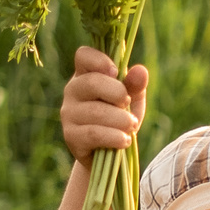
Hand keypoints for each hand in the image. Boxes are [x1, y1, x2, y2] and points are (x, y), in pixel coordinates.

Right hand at [61, 46, 147, 162]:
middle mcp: (72, 90)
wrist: (109, 154)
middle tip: (129, 105)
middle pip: (92, 82)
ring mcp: (68, 113)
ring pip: (95, 111)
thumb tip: (140, 70)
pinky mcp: (70, 136)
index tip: (116, 73)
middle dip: (118, 94)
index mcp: (86, 74)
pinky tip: (125, 141)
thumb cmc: (119, 119)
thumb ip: (135, 85)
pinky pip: (93, 134)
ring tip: (132, 126)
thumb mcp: (131, 100)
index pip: (83, 55)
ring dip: (121, 120)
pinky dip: (114, 137)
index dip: (100, 61)